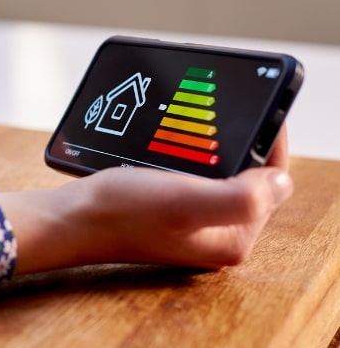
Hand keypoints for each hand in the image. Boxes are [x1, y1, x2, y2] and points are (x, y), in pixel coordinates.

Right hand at [0, 127, 292, 273]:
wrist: (67, 219)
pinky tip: (176, 140)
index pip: (271, 183)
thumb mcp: (185, 202)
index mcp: (230, 238)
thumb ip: (242, 197)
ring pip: (220, 173)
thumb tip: (280, 180)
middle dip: (241, 142)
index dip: (269, 142)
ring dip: (215, 145)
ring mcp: (189, 224)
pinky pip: (193, 175)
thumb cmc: (119, 212)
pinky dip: (190, 154)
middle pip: (248, 177)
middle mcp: (214, 234)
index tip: (258, 108)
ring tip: (201, 119)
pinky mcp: (167, 211)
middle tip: (225, 110)